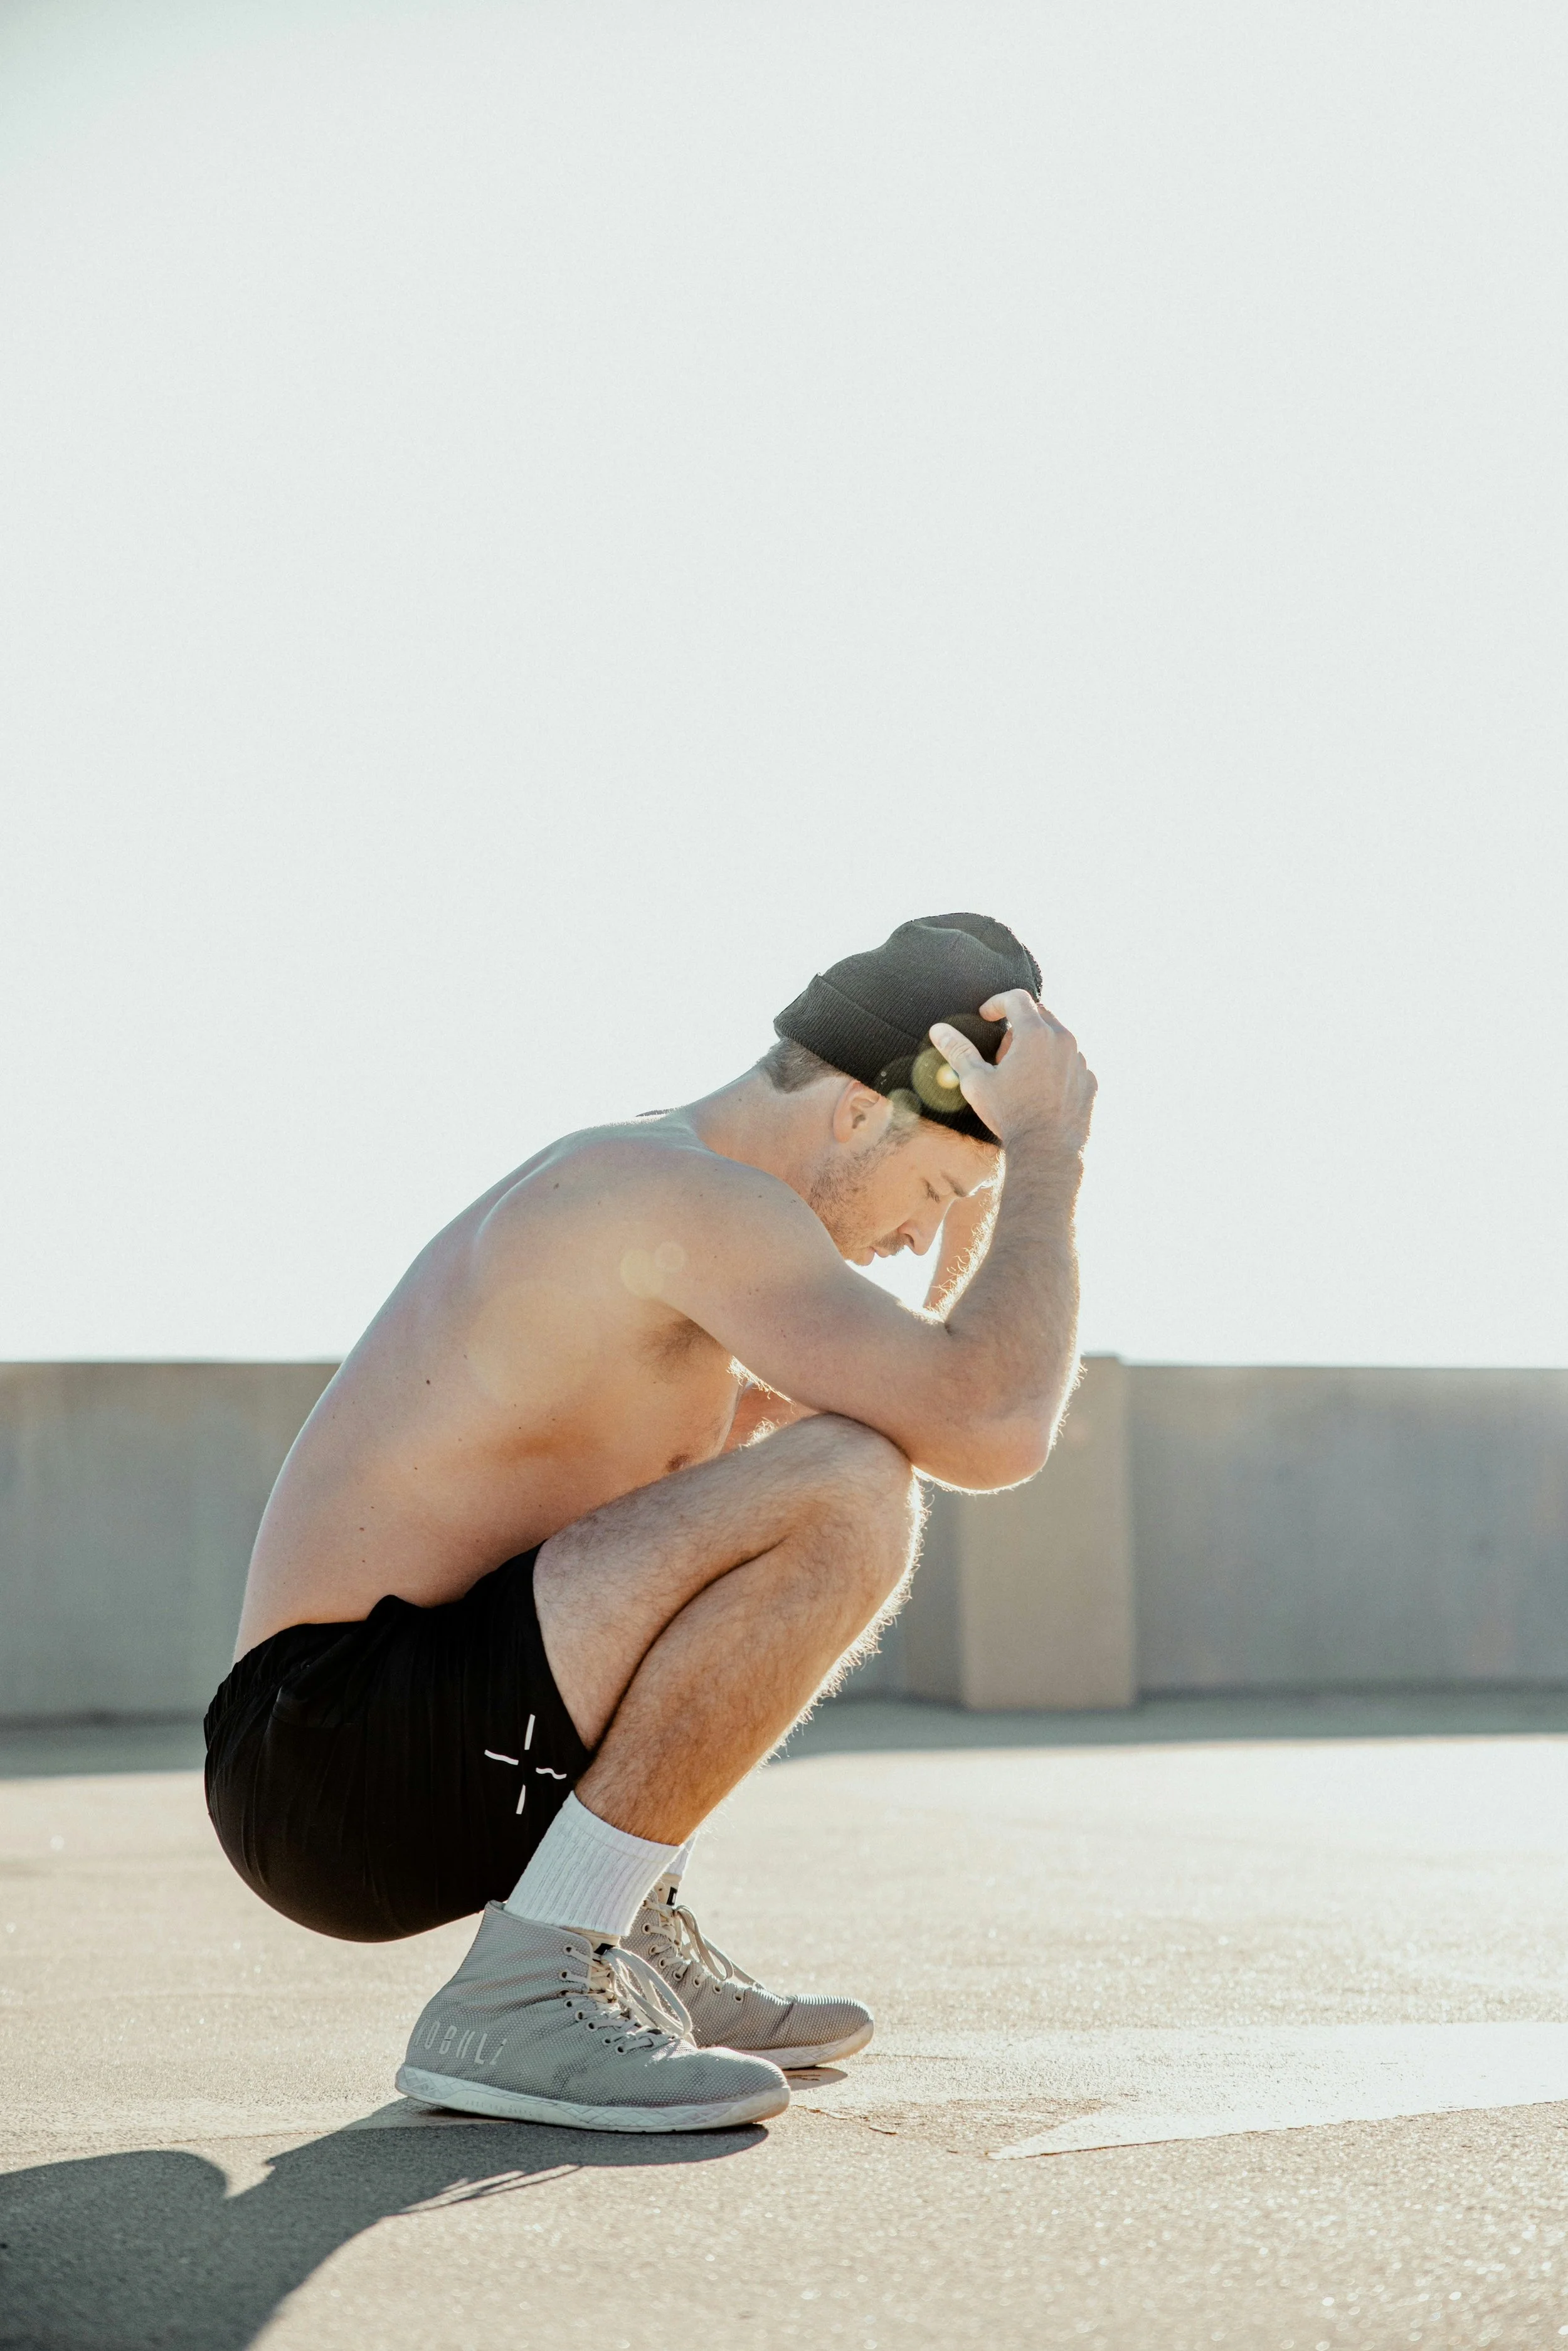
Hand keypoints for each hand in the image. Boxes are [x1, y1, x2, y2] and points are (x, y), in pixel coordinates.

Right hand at [928, 990, 1096, 1151]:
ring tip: (1020, 1076)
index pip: (1016, 998)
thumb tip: (938, 1030)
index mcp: (1035, 1033)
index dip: (996, 1003)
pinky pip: (1071, 1062)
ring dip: (1037, 1046)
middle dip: (1017, 1026)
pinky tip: (1040, 1091)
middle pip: (1039, 1014)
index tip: (986, 1016)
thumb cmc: (1010, 1115)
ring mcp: (1080, 1060)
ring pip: (1057, 1038)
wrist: (1048, 1152)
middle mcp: (1064, 1040)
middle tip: (1001, 1055)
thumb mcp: (976, 1082)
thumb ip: (958, 1051)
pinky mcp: (1089, 1080)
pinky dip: (1054, 1066)